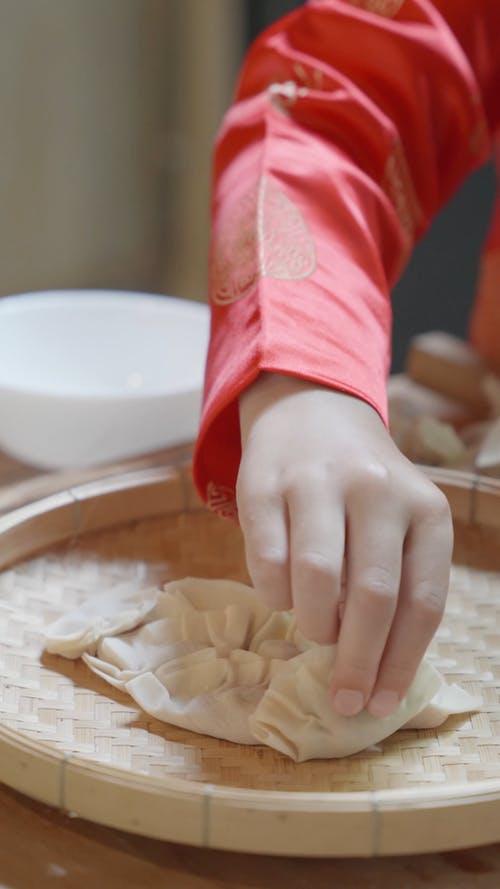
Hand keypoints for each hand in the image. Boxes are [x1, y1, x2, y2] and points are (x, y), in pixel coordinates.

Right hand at [237, 372, 452, 717]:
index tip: (378, 704)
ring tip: (314, 631)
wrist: (313, 410)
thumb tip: (372, 668)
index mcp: (425, 508)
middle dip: (356, 661)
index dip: (399, 663)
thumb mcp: (401, 523)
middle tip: (342, 699)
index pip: (422, 601)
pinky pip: (267, 558)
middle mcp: (377, 489)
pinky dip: (274, 593)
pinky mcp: (264, 482)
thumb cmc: (364, 489)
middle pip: (373, 596)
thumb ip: (396, 583)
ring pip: (317, 578)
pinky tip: (283, 596)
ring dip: (313, 625)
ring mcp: (318, 481)